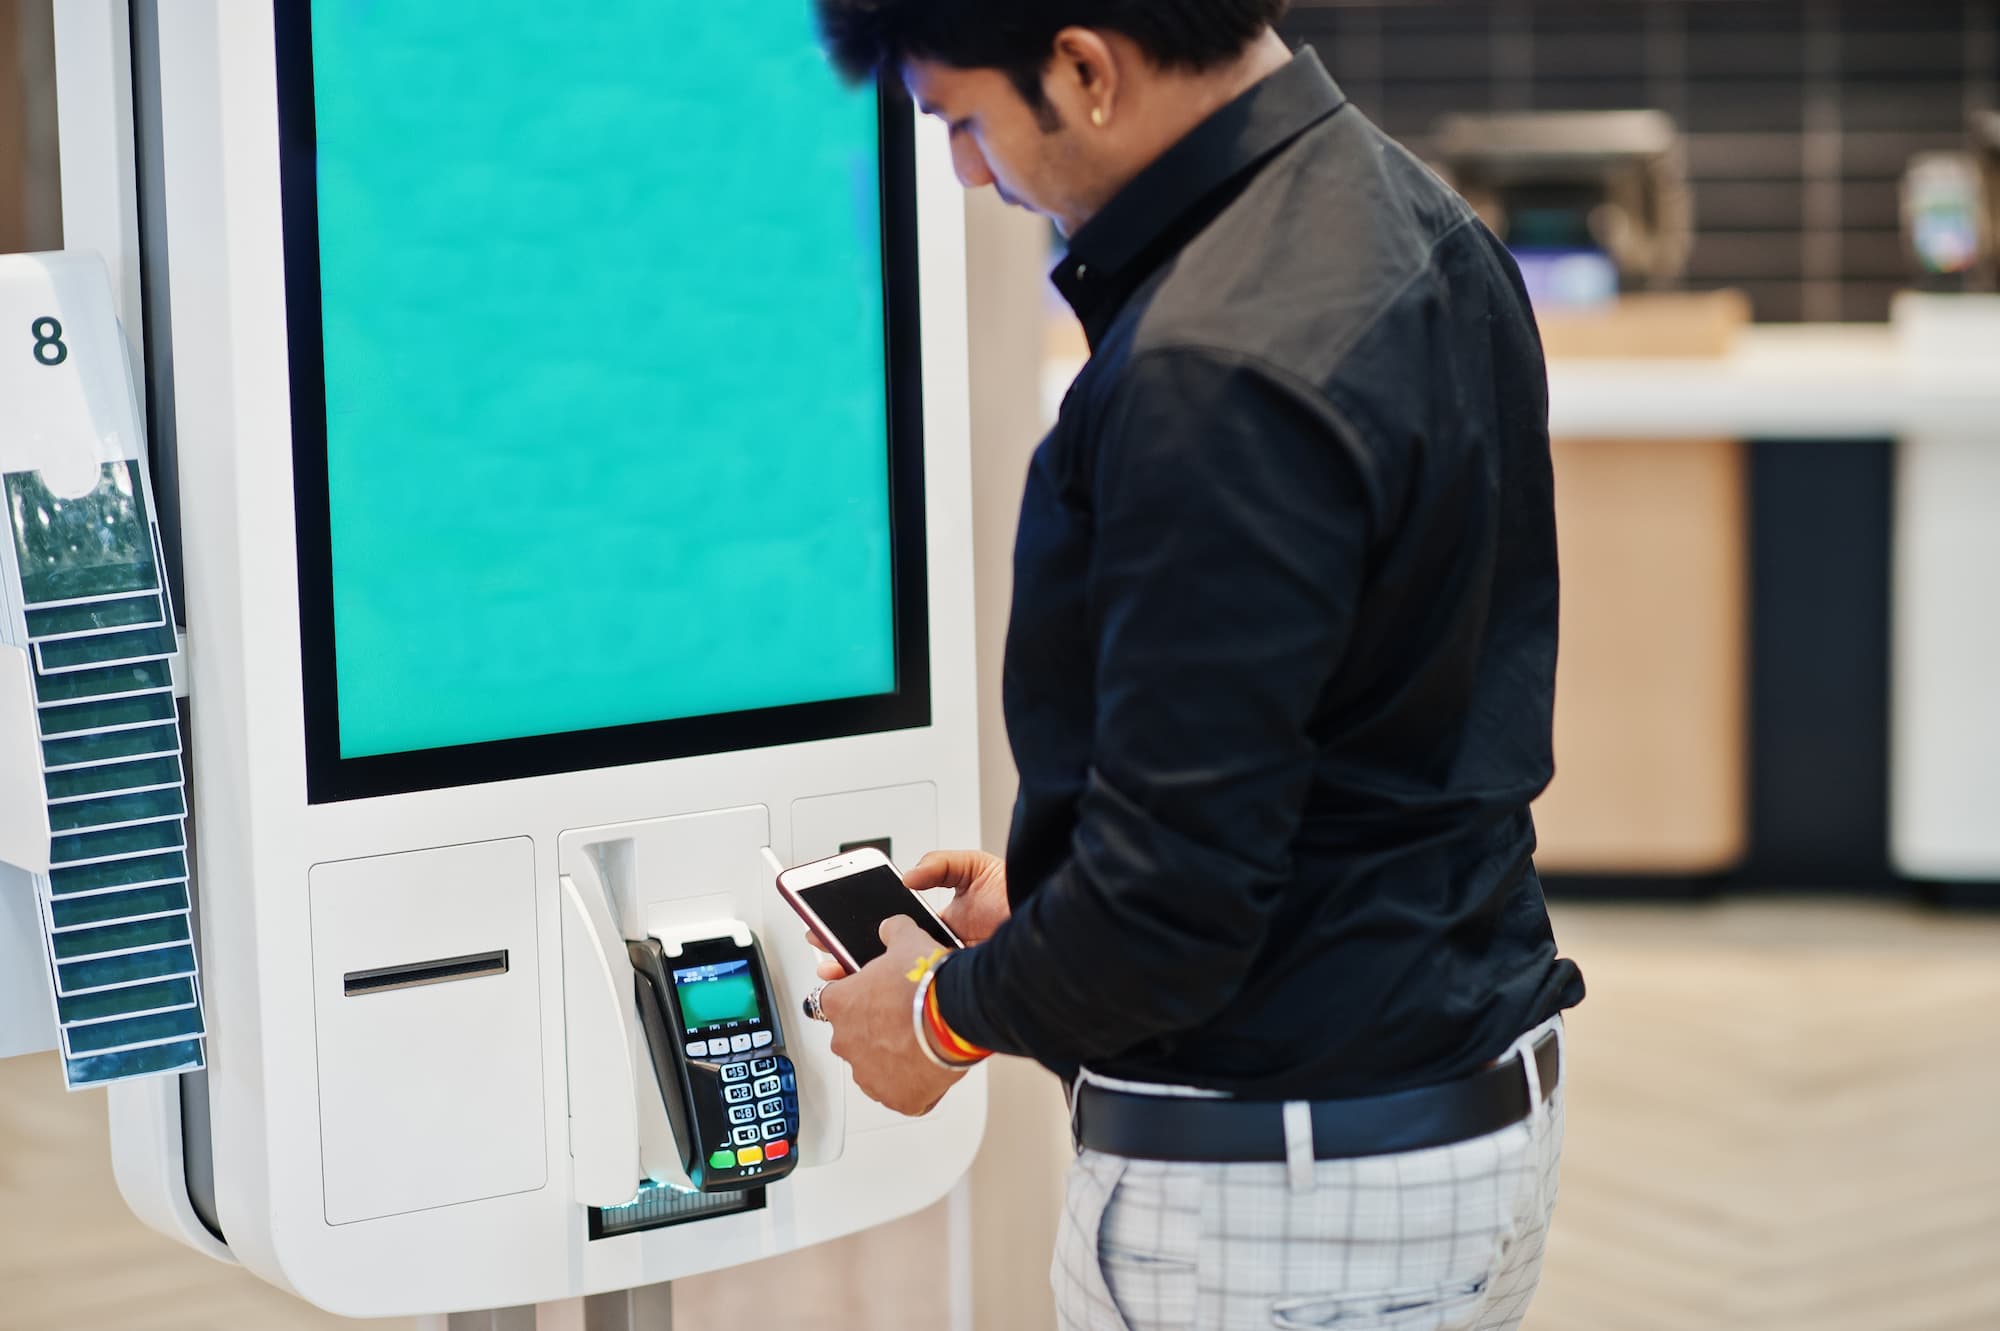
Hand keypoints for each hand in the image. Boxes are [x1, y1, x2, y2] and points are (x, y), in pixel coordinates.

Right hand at [808, 849, 1009, 982]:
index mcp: (941, 926)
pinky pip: (923, 996)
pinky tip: (880, 992)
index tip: (834, 928)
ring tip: (840, 976)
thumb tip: (910, 876)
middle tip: (826, 955)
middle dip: (852, 959)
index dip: (861, 931)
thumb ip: (940, 864)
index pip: (891, 931)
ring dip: (868, 981)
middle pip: (887, 960)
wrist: (1053, 928)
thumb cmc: (1021, 899)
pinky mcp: (958, 990)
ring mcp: (947, 974)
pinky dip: (900, 996)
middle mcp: (941, 954)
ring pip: (898, 982)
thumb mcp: (975, 868)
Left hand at [818, 916, 966, 1115]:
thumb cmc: (926, 983)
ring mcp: (868, 1074)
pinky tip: (928, 1066)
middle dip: (872, 1029)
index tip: (863, 997)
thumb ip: (891, 932)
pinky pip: (899, 1093)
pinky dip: (911, 1083)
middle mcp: (845, 1042)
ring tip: (918, 1041)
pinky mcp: (895, 1098)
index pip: (826, 1001)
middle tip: (901, 1017)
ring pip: (872, 1066)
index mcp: (839, 1004)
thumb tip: (890, 928)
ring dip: (889, 1057)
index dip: (848, 997)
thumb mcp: (906, 940)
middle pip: (851, 1035)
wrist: (955, 1015)